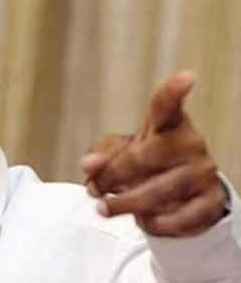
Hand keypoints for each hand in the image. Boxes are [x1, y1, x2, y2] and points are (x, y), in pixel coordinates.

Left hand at [81, 71, 227, 236]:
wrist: (181, 196)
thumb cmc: (145, 165)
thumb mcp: (121, 153)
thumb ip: (100, 155)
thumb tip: (89, 166)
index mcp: (167, 124)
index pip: (167, 107)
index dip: (173, 92)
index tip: (186, 77)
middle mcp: (189, 143)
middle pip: (142, 156)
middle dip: (111, 175)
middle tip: (94, 190)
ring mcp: (203, 172)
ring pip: (156, 191)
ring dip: (124, 204)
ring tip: (104, 208)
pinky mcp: (210, 201)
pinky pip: (177, 218)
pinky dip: (153, 223)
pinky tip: (143, 220)